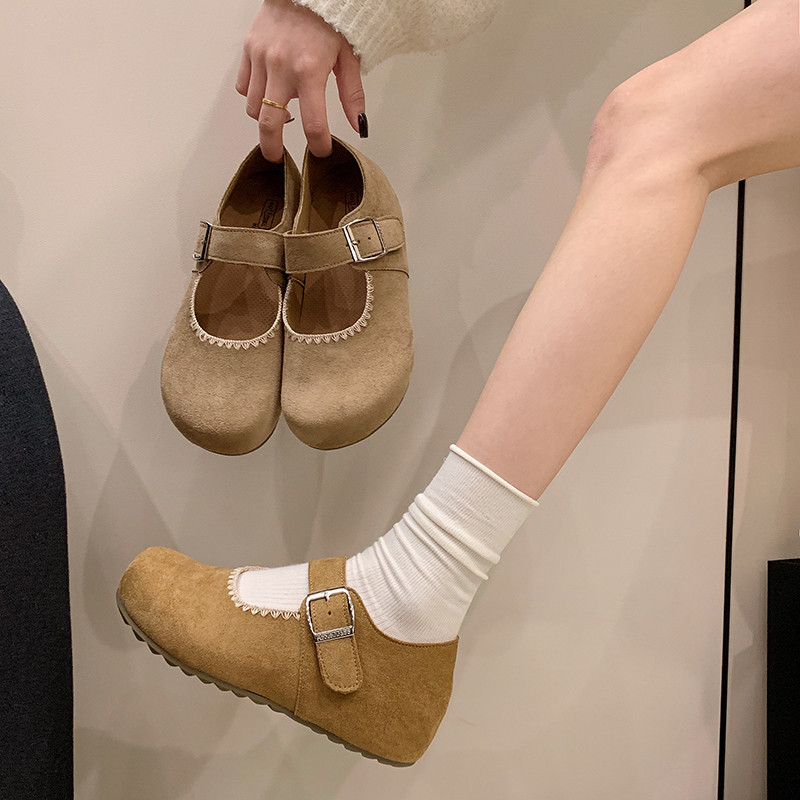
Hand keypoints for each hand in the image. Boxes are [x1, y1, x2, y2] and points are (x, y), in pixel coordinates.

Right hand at [237, 0, 365, 161]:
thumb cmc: (328, 19)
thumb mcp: (349, 56)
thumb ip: (352, 95)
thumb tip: (358, 125)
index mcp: (309, 71)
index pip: (312, 123)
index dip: (318, 145)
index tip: (321, 152)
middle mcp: (281, 67)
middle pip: (268, 124)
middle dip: (272, 148)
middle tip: (278, 158)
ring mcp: (261, 59)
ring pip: (253, 108)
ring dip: (265, 118)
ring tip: (279, 115)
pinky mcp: (248, 50)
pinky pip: (242, 86)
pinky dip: (252, 96)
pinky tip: (267, 92)